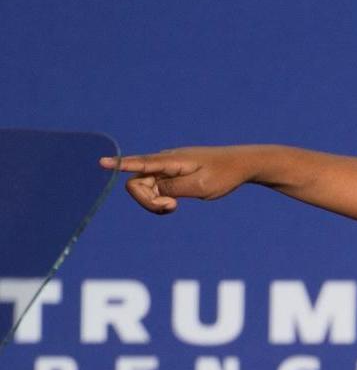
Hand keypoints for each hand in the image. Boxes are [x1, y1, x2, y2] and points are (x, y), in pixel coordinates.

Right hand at [100, 147, 260, 213]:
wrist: (241, 164)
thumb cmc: (224, 175)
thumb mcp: (200, 186)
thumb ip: (174, 188)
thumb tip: (153, 188)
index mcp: (171, 161)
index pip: (140, 162)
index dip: (120, 164)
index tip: (102, 162)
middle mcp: (164, 162)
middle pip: (137, 183)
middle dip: (147, 200)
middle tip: (172, 207)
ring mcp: (167, 167)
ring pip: (146, 188)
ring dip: (155, 202)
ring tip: (175, 206)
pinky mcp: (172, 174)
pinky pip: (155, 188)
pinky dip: (160, 199)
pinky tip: (175, 203)